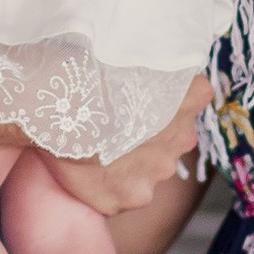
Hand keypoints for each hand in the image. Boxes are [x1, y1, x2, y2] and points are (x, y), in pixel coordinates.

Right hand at [43, 75, 211, 217]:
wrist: (57, 111)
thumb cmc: (89, 74)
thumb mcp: (126, 58)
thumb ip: (148, 68)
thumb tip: (144, 59)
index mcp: (188, 97)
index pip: (196, 94)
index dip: (175, 95)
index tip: (153, 94)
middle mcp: (182, 137)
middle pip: (174, 135)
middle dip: (154, 132)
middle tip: (119, 122)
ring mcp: (159, 170)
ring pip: (153, 166)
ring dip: (135, 160)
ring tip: (100, 147)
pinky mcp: (134, 195)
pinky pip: (129, 191)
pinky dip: (115, 185)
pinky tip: (92, 172)